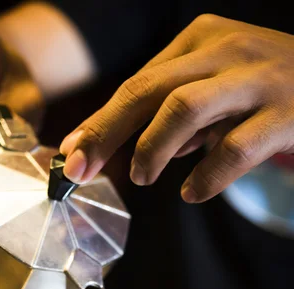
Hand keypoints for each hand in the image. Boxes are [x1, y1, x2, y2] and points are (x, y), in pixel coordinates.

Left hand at [60, 14, 293, 202]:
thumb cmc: (264, 88)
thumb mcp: (214, 85)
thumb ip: (172, 110)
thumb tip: (122, 148)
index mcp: (201, 38)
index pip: (138, 82)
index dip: (100, 121)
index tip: (72, 153)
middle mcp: (225, 51)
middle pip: (149, 90)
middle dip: (106, 131)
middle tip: (81, 168)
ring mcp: (257, 80)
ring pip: (185, 108)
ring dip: (151, 147)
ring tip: (141, 176)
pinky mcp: (286, 114)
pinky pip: (235, 149)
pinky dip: (206, 177)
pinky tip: (192, 193)